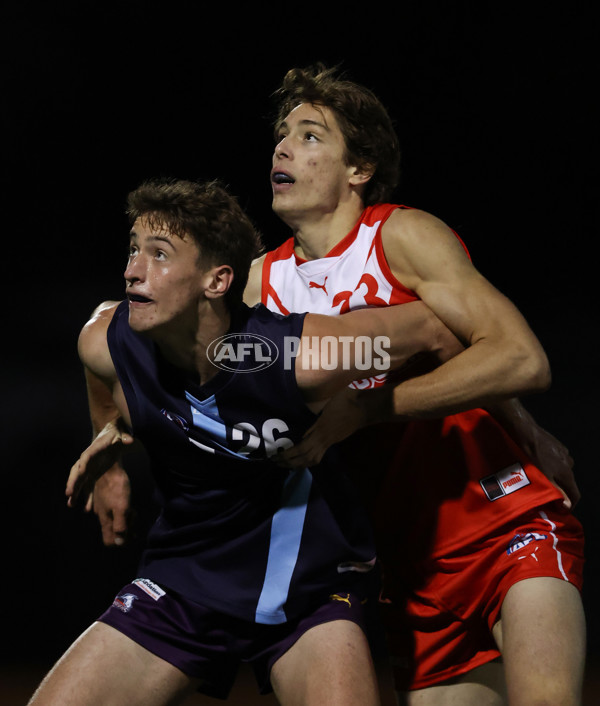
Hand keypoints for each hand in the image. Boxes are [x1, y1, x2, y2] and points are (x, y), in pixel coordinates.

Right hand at [67, 419, 133, 509]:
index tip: (81, 472)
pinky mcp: (92, 474)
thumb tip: (129, 440)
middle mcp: (87, 459)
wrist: (111, 435)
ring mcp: (88, 468)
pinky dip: (86, 496)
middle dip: (73, 482)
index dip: (83, 464)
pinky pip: (87, 486)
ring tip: (71, 504)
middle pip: (78, 471)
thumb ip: (124, 437)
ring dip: (75, 492)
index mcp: (93, 449)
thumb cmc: (115, 435)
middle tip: (69, 493)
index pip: (86, 456)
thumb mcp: (120, 434)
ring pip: (79, 481)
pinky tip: (86, 508)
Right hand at [87, 466, 131, 545]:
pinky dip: (123, 511)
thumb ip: (120, 525)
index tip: (132, 533)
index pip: (109, 540)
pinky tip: (129, 505)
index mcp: (105, 520)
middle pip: (113, 531)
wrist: (109, 467)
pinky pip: (115, 511)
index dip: (121, 541)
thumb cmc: (116, 488)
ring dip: (125, 519)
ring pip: (114, 520)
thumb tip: (120, 544)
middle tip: (134, 517)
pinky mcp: (106, 498)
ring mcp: (103, 507)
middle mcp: (101, 515)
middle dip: (126, 529)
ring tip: (133, 510)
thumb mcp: (121, 508)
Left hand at [277, 385, 391, 467]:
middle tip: (275, 462)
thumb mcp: (327, 401)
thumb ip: (314, 411)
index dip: (289, 454)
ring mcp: (329, 442)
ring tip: (285, 464)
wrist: (363, 408)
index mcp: (320, 429)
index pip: (302, 447)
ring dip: (298, 464)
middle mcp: (323, 439)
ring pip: (312, 460)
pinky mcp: (332, 442)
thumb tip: (301, 421)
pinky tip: (300, 460)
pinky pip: (318, 456)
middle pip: (305, 457)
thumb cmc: (344, 400)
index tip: (277, 455)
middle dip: (289, 461)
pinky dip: (307, 461)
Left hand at [523, 425, 579, 509]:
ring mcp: (563, 453)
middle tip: (544, 494)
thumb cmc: (531, 456)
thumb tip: (567, 506)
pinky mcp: (555, 445)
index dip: (569, 506)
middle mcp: (569, 463)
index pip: (575, 495)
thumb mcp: (543, 478)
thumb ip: (557, 492)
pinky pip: (555, 460)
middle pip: (567, 483)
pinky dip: (549, 465)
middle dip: (558, 491)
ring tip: (537, 478)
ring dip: (553, 477)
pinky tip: (536, 463)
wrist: (524, 431)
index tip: (558, 510)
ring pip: (560, 471)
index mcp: (567, 473)